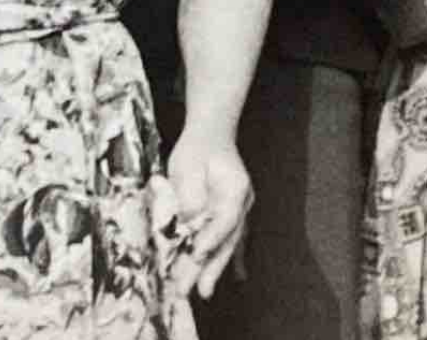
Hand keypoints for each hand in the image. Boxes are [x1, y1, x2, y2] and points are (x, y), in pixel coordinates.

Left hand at [163, 129, 251, 298]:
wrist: (210, 135)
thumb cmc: (197, 149)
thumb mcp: (186, 168)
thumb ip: (188, 198)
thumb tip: (184, 223)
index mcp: (235, 188)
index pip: (225, 218)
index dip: (212, 238)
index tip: (198, 254)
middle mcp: (242, 203)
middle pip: (228, 239)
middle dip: (212, 266)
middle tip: (198, 289)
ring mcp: (240, 210)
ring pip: (228, 244)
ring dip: (215, 268)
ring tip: (204, 291)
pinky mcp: (231, 216)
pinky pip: (232, 241)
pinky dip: (233, 259)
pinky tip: (239, 276)